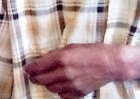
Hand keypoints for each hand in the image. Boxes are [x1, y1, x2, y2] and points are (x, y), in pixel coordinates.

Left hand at [23, 43, 139, 98]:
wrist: (112, 63)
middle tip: (33, 75)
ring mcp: (71, 84)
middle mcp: (64, 72)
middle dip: (35, 77)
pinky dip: (59, 91)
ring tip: (49, 78)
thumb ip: (55, 53)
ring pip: (50, 88)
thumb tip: (41, 55)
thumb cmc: (93, 51)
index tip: (27, 69)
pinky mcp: (78, 93)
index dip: (29, 69)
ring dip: (47, 83)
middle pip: (41, 79)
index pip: (38, 66)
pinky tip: (61, 84)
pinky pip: (62, 95)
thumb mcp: (72, 46)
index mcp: (61, 58)